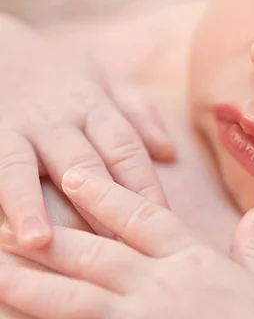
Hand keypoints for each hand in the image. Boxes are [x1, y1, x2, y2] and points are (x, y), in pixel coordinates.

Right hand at [0, 15, 174, 247]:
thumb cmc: (59, 76)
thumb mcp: (103, 80)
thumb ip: (137, 113)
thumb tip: (169, 151)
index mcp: (95, 108)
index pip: (125, 150)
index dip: (143, 184)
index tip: (162, 218)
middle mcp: (57, 120)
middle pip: (84, 164)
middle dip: (102, 205)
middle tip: (118, 245)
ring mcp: (15, 128)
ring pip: (24, 166)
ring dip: (32, 204)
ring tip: (40, 241)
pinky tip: (1, 226)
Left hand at [0, 170, 253, 318]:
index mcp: (192, 261)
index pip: (142, 217)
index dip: (106, 194)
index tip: (74, 177)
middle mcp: (159, 285)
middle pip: (95, 253)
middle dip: (51, 236)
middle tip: (8, 219)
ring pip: (74, 296)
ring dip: (30, 281)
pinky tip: (16, 317)